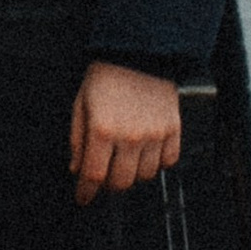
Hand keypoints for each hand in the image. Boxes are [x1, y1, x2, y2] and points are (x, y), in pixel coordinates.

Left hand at [68, 60, 182, 205]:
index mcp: (102, 129)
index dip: (86, 192)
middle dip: (109, 184)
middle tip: (105, 175)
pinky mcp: (173, 129)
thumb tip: (77, 169)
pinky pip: (168, 161)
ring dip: (133, 174)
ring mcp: (154, 134)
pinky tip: (147, 152)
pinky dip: (157, 163)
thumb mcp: (81, 104)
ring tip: (126, 159)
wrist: (139, 52)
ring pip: (145, 176)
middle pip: (121, 182)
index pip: (94, 175)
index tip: (83, 198)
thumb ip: (78, 140)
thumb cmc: (106, 76)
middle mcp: (130, 136)